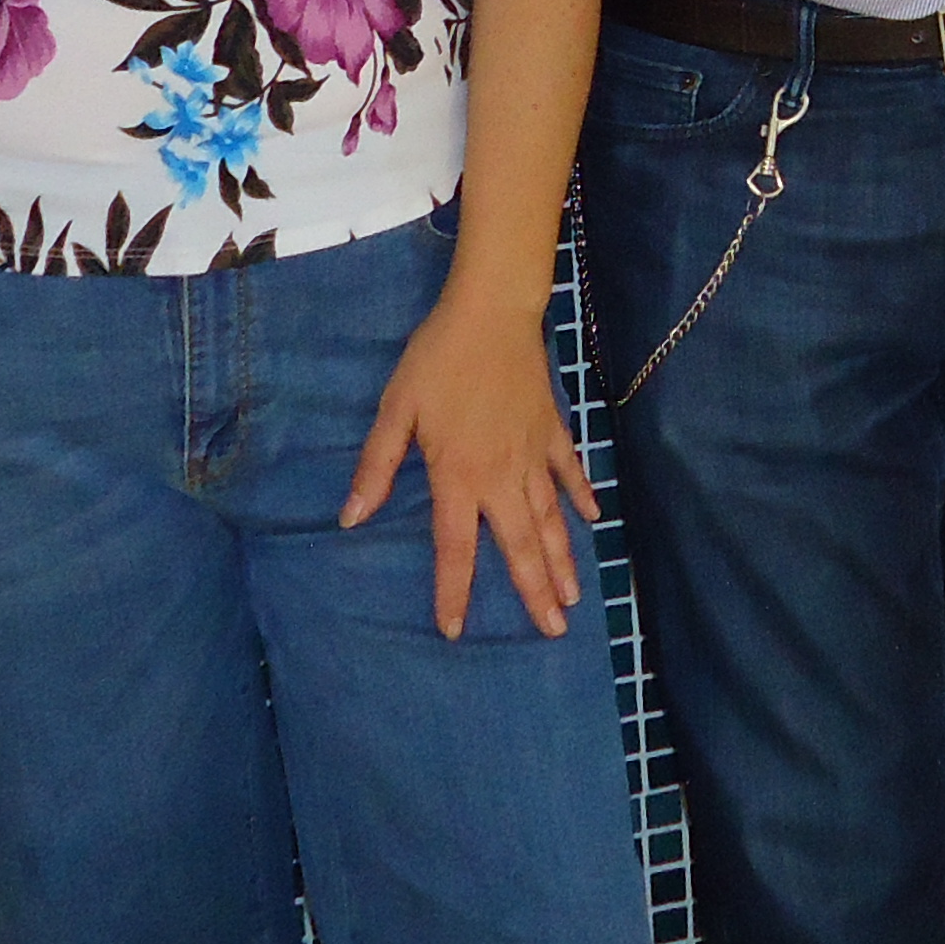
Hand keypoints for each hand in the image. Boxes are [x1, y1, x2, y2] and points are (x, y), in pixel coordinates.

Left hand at [342, 277, 600, 637]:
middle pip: (519, 545)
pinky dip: (581, 497)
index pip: (456, 547)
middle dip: (535, 591)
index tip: (455, 630)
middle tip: (553, 631)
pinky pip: (569, 472)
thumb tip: (352, 518)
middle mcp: (501, 476)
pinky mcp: (552, 429)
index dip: (454, 590)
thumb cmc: (437, 358)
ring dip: (562, 560)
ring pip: (550, 519)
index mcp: (459, 475)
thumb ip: (377, 465)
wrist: (493, 312)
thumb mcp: (397, 409)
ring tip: (574, 598)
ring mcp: (533, 455)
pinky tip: (593, 520)